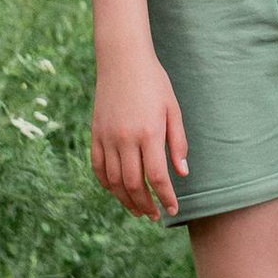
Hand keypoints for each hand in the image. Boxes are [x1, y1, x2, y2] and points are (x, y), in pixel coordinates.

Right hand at [92, 52, 188, 220]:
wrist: (123, 61)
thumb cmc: (154, 83)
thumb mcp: (173, 109)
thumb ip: (177, 142)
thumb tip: (182, 173)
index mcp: (149, 133)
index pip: (157, 177)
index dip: (165, 197)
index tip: (172, 210)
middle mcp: (125, 139)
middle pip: (134, 185)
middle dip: (145, 204)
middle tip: (154, 216)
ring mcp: (107, 138)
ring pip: (114, 181)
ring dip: (126, 200)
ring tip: (138, 210)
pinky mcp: (95, 135)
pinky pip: (99, 168)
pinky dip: (107, 184)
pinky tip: (117, 192)